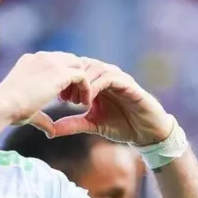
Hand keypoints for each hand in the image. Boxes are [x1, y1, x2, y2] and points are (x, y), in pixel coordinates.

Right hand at [0, 52, 90, 135]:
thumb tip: (51, 132)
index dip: (62, 78)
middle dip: (74, 77)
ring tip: (80, 102)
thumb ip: (43, 117)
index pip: (55, 61)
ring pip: (78, 66)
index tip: (62, 97)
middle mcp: (41, 57)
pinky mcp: (60, 72)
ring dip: (81, 83)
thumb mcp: (29, 110)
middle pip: (69, 60)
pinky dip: (86, 89)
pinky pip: (82, 76)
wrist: (3, 105)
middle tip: (72, 100)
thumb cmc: (8, 110)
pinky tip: (84, 104)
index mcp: (31, 61)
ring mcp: (51, 62)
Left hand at [52, 58, 172, 144]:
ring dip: (81, 83)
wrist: (147, 133)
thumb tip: (50, 130)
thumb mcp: (92, 125)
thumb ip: (73, 124)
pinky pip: (109, 78)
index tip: (54, 97)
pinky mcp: (129, 84)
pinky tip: (87, 101)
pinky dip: (96, 87)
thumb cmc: (121, 125)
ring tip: (73, 101)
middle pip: (82, 64)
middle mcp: (107, 75)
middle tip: (61, 98)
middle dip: (70, 79)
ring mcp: (118, 78)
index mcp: (96, 81)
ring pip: (94, 68)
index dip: (63, 80)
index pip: (76, 70)